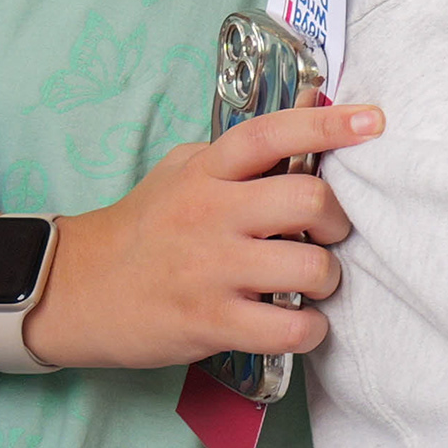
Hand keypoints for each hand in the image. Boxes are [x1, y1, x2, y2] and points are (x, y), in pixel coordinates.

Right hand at [15, 102, 381, 370]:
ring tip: (309, 284)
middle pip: (308, 201)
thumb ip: (236, 154)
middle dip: (337, 221)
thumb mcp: (180, 174)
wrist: (76, 291)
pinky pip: (291, 328)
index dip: (326, 123)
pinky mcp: (211, 322)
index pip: (271, 134)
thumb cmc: (142, 229)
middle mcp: (211, 214)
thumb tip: (304, 117)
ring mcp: (212, 270)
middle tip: (326, 234)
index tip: (371, 120)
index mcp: (206, 172)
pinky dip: (310, 330)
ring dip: (326, 279)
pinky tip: (296, 324)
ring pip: (310, 268)